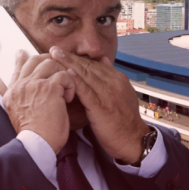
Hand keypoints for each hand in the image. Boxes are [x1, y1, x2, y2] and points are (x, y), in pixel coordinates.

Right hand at [2, 50, 75, 153]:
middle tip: (60, 72)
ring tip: (65, 90)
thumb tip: (27, 88)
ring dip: (62, 74)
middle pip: (35, 60)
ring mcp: (34, 84)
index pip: (18, 67)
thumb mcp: (20, 113)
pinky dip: (70, 84)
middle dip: (51, 63)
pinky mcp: (49, 88)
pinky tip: (68, 98)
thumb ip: (22, 97)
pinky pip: (64, 75)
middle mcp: (21, 85)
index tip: (26, 54)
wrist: (37, 143)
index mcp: (13, 91)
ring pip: (51, 63)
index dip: (24, 59)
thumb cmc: (35, 134)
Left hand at [49, 46, 148, 163]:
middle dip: (71, 57)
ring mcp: (108, 94)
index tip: (64, 53)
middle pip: (89, 66)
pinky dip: (75, 81)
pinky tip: (66, 73)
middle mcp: (114, 83)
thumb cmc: (124, 120)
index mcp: (118, 79)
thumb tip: (103, 60)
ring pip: (86, 75)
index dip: (79, 58)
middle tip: (54, 49)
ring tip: (55, 55)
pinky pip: (86, 91)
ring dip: (69, 64)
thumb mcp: (123, 94)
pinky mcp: (101, 107)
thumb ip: (111, 78)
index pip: (96, 64)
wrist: (133, 140)